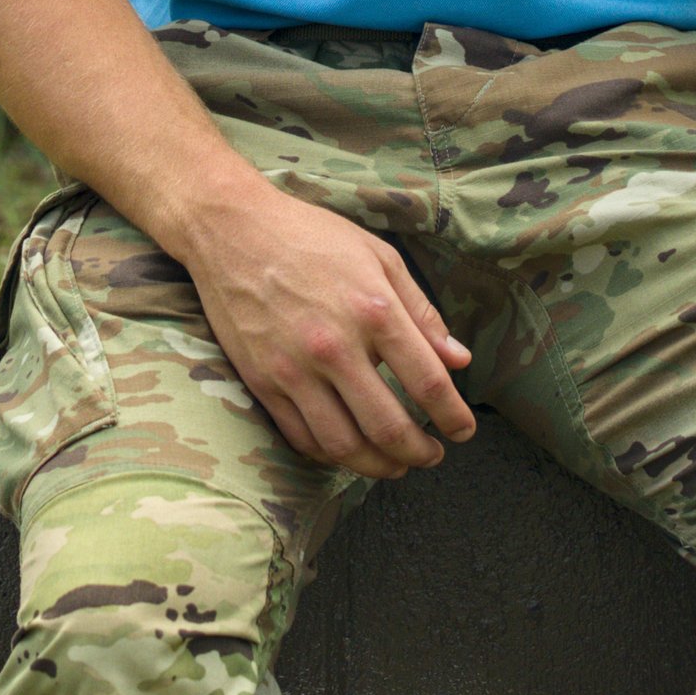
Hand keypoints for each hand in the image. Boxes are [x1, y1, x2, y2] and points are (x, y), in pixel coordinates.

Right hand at [178, 176, 475, 478]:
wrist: (232, 229)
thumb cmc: (312, 236)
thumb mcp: (380, 257)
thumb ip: (422, 312)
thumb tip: (459, 359)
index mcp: (374, 310)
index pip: (428, 383)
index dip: (453, 416)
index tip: (463, 431)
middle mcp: (335, 346)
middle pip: (388, 426)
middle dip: (419, 452)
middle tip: (432, 455)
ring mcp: (294, 368)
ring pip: (343, 445)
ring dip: (378, 466)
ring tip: (396, 464)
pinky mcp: (262, 381)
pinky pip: (301, 437)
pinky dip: (331, 456)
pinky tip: (349, 450)